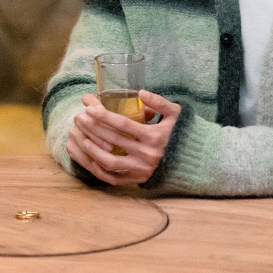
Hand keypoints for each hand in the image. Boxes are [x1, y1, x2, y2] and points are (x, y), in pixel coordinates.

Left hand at [66, 90, 180, 186]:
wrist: (192, 160)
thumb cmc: (181, 132)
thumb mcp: (175, 113)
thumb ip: (159, 101)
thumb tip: (140, 92)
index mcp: (154, 137)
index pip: (123, 124)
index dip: (104, 116)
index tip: (89, 108)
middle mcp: (147, 155)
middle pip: (112, 140)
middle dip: (93, 127)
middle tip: (79, 118)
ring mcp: (141, 170)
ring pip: (109, 162)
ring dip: (92, 150)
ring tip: (80, 138)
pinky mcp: (138, 180)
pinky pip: (113, 178)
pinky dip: (99, 169)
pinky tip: (89, 158)